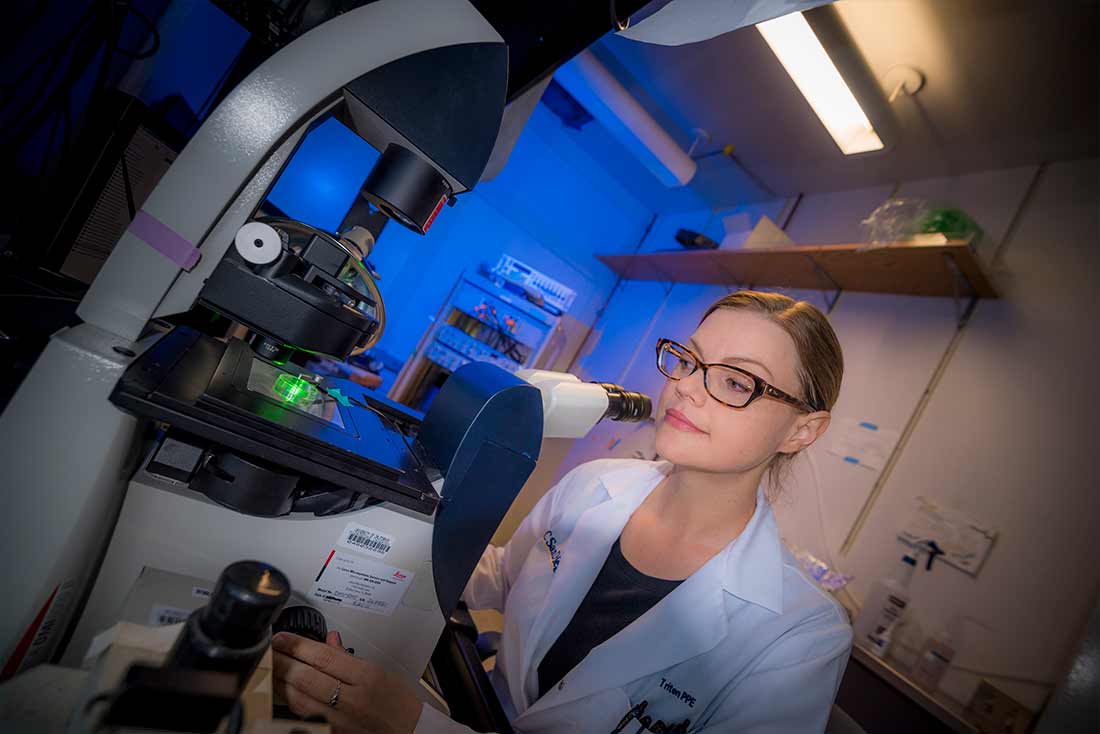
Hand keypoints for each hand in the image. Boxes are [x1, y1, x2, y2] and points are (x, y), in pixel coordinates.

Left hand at [272, 630, 422, 733]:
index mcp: (366, 677)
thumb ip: (349, 657)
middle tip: (270, 649)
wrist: (410, 732)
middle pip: (306, 677)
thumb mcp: (380, 672)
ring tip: (272, 666)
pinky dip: (291, 700)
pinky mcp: (333, 732)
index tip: (282, 637)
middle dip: (283, 660)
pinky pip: (304, 715)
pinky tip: (284, 690)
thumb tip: (329, 641)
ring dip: (281, 680)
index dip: (297, 645)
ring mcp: (340, 720)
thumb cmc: (399, 703)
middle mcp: (352, 699)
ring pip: (299, 698)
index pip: (323, 657)